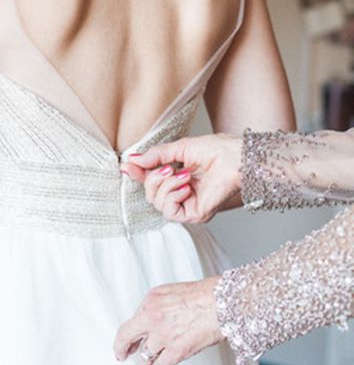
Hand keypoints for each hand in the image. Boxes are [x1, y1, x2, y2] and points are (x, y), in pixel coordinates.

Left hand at [113, 276, 222, 364]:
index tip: (123, 342)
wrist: (222, 303)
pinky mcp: (177, 350)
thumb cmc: (204, 295)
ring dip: (144, 364)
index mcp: (151, 302)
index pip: (130, 322)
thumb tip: (147, 319)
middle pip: (126, 338)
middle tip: (123, 356)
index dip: (124, 336)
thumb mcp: (171, 292)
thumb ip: (156, 306)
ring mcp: (163, 335)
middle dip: (123, 350)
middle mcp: (153, 318)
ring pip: (144, 356)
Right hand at [124, 133, 242, 222]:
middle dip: (153, 179)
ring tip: (182, 175)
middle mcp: (182, 193)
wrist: (238, 158)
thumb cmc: (219, 150)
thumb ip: (156, 156)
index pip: (151, 181)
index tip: (127, 165)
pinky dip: (172, 196)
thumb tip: (132, 161)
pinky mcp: (194, 215)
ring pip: (157, 203)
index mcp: (179, 177)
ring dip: (165, 186)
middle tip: (168, 168)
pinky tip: (185, 186)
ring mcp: (188, 205)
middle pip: (150, 194)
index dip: (138, 174)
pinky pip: (169, 211)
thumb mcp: (179, 149)